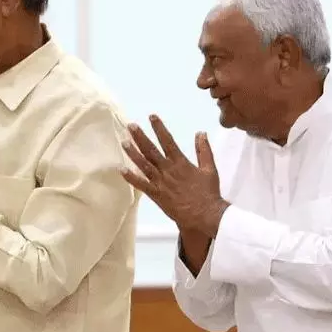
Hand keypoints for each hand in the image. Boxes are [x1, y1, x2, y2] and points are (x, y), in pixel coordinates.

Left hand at [121, 115, 228, 236]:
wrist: (204, 214)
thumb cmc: (208, 192)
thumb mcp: (210, 169)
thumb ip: (204, 150)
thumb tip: (201, 133)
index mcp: (181, 162)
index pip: (167, 141)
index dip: (159, 128)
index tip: (151, 117)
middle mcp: (168, 170)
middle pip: (151, 150)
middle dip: (140, 137)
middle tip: (130, 126)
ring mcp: (160, 182)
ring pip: (144, 165)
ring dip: (133, 153)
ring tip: (124, 142)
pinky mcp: (156, 194)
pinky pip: (141, 185)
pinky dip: (131, 178)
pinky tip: (121, 170)